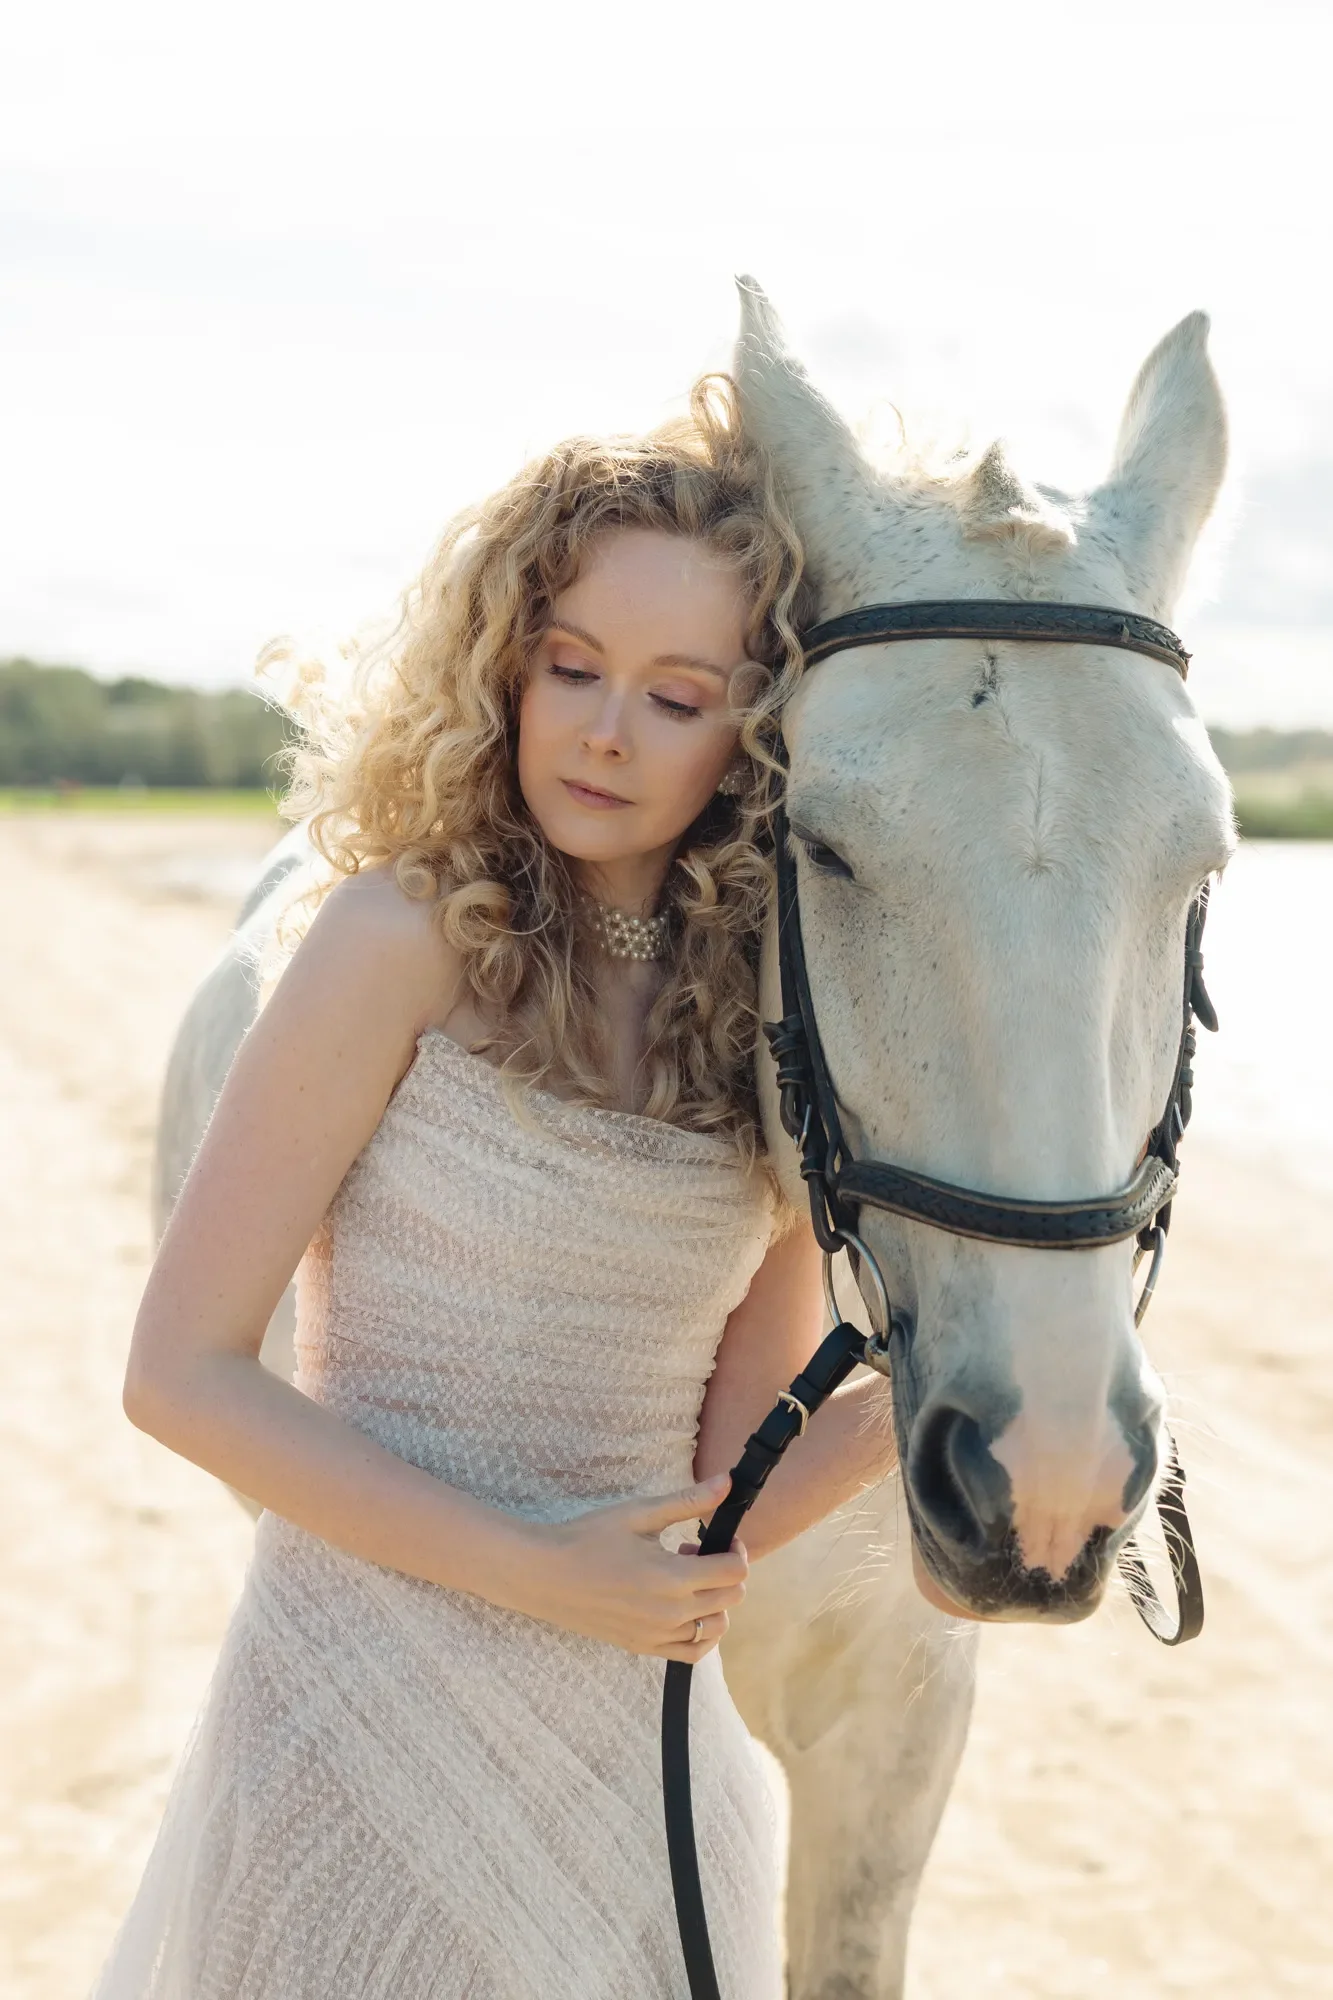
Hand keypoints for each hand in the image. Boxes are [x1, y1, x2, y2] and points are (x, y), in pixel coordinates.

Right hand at [499, 1473, 747, 1661]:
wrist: (545, 1574)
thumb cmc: (589, 1537)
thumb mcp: (639, 1513)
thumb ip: (689, 1501)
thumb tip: (729, 1482)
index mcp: (673, 1578)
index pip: (734, 1571)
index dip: (735, 1549)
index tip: (719, 1537)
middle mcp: (671, 1614)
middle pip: (730, 1598)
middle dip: (724, 1571)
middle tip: (694, 1552)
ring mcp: (657, 1635)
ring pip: (716, 1627)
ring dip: (714, 1601)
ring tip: (685, 1579)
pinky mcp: (643, 1647)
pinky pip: (692, 1651)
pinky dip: (701, 1633)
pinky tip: (685, 1609)